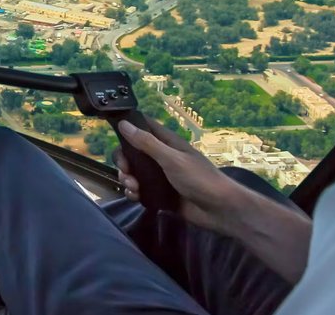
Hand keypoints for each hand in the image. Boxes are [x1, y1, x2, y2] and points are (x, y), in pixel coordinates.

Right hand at [115, 118, 240, 230]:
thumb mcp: (172, 159)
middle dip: (124, 161)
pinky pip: (140, 190)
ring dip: (127, 179)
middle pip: (132, 153)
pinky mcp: (160, 194)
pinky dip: (134, 193)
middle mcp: (161, 157)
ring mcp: (160, 177)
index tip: (114, 134)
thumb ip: (147, 143)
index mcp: (167, 143)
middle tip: (126, 171)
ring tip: (133, 189)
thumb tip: (123, 124)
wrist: (220, 210)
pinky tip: (136, 197)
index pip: (143, 127)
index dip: (127, 127)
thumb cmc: (200, 179)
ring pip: (134, 173)